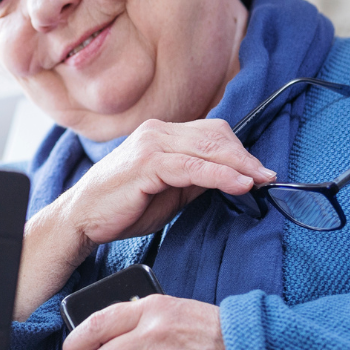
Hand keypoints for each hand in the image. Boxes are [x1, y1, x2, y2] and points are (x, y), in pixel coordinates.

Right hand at [61, 118, 274, 242]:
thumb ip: (196, 179)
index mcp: (162, 133)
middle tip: (268, 177)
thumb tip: (232, 178)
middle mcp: (157, 131)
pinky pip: (194, 167)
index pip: (213, 133)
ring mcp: (151, 144)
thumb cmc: (122, 206)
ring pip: (208, 148)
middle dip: (245, 158)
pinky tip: (240, 186)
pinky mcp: (148, 163)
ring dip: (240, 166)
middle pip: (216, 136)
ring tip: (261, 181)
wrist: (82, 219)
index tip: (261, 172)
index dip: (240, 151)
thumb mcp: (169, 191)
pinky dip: (221, 175)